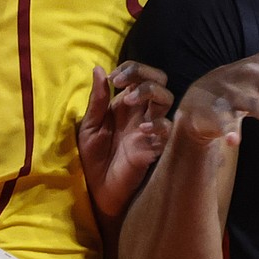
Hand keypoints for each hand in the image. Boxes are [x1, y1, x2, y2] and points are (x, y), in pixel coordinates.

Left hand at [78, 61, 173, 218]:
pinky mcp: (157, 146)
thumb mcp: (89, 126)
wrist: (98, 189)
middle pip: (159, 80)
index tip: (113, 78)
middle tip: (121, 83)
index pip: (139, 75)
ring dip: (150, 92)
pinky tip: (142, 129)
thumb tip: (98, 69)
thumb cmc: (93, 157)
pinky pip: (168, 129)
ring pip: (167, 98)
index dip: (130, 69)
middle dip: (143, 74)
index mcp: (126, 103)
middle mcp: (142, 111)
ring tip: (129, 100)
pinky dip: (158, 124)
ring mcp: (151, 127)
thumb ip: (96, 100)